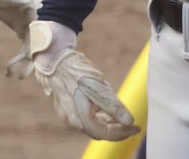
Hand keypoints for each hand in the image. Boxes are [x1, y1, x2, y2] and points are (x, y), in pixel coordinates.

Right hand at [11, 20, 141, 141]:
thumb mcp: (97, 86)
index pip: (105, 134)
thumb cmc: (74, 71)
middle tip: (130, 123)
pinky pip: (83, 114)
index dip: (122, 133)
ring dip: (106, 121)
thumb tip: (129, 121)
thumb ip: (113, 105)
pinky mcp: (64, 102)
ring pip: (90, 123)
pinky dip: (96, 113)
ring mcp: (66, 110)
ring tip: (118, 112)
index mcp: (80, 117)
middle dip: (115, 129)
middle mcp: (71, 118)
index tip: (136, 127)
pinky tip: (101, 104)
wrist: (52, 56)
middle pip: (97, 131)